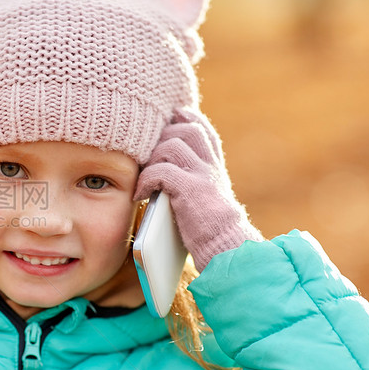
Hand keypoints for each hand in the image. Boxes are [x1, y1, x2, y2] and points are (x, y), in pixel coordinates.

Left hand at [135, 107, 262, 270]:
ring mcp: (203, 175)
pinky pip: (162, 170)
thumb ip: (191, 178)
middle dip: (162, 137)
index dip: (183, 119)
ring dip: (152, 158)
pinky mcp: (192, 190)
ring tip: (144, 177)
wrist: (228, 250)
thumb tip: (163, 168)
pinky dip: (146, 180)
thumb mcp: (204, 197)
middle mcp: (211, 165)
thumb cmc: (209, 230)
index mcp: (214, 165)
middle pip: (186, 128)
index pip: (201, 127)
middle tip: (147, 157)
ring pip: (173, 144)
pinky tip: (141, 195)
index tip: (166, 123)